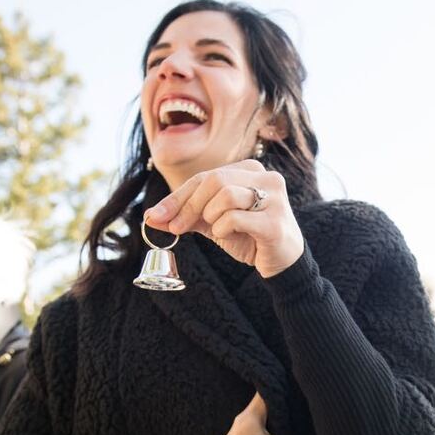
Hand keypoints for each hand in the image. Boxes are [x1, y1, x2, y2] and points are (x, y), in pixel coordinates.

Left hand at [145, 160, 303, 277]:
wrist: (281, 263)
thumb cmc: (248, 237)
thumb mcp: (213, 223)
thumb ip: (186, 216)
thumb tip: (152, 216)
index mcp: (250, 171)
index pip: (205, 176)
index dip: (177, 196)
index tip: (156, 214)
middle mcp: (265, 177)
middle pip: (214, 180)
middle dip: (189, 206)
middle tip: (176, 228)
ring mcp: (274, 198)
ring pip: (226, 195)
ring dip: (211, 217)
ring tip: (218, 230)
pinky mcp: (275, 221)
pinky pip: (236, 217)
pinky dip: (223, 229)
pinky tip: (228, 236)